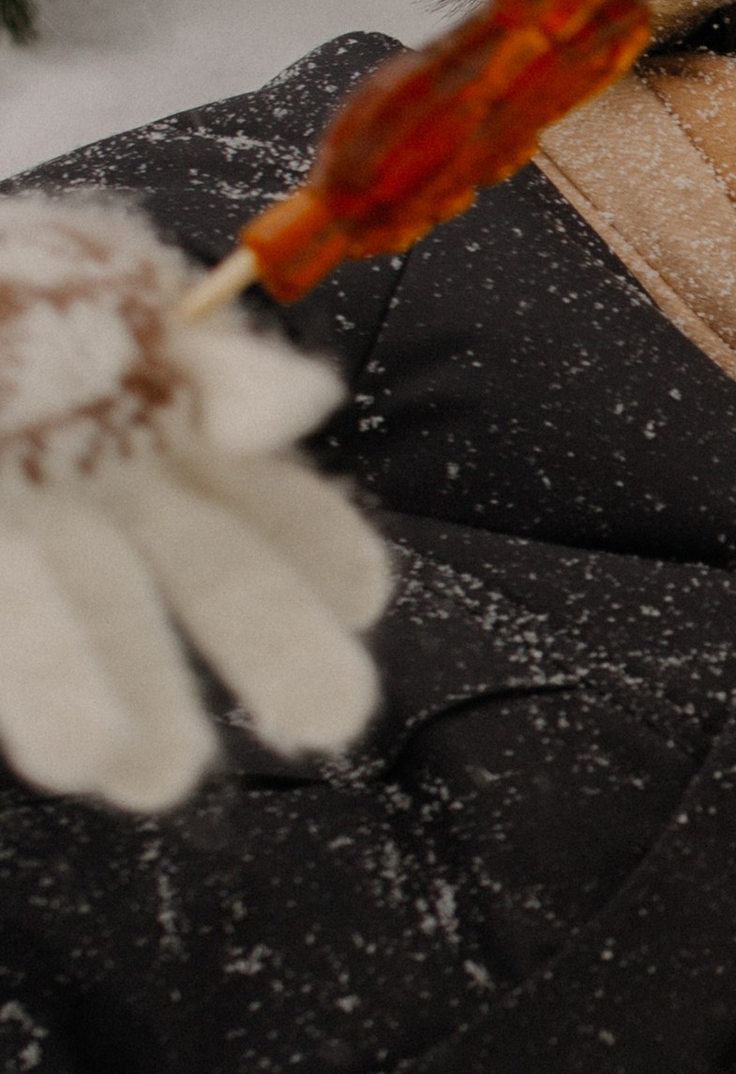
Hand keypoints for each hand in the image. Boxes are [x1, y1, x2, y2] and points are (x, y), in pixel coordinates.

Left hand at [0, 198, 391, 810]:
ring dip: (128, 700)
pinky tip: (74, 754)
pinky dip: (41, 693)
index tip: (362, 601)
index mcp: (165, 420)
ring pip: (94, 630)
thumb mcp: (113, 294)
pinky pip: (8, 634)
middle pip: (213, 585)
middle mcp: (108, 497)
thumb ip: (213, 362)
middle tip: (331, 720)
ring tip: (151, 780)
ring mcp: (32, 545)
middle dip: (271, 651)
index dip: (324, 550)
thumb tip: (304, 407)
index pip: (272, 501)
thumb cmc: (8, 294)